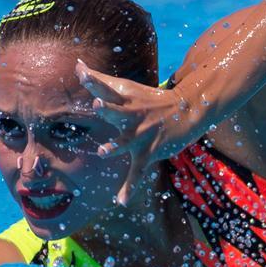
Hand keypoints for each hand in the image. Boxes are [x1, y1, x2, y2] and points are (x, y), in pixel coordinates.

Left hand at [75, 59, 197, 205]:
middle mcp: (133, 116)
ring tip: (103, 151)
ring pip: (126, 141)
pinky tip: (121, 201)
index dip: (93, 81)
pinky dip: (130, 187)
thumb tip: (77, 65)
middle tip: (97, 104)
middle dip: (107, 108)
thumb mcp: (127, 87)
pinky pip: (137, 172)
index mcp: (125, 99)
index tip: (80, 72)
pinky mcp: (149, 152)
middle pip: (117, 111)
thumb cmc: (151, 98)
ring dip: (116, 146)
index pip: (106, 88)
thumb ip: (100, 79)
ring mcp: (141, 135)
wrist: (188, 110)